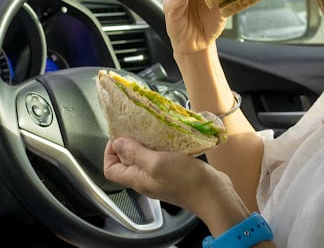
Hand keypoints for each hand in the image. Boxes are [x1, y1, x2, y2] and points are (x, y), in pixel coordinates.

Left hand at [103, 137, 231, 215]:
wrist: (214, 194)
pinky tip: (167, 137)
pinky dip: (160, 146)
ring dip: (145, 143)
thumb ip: (135, 153)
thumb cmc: (186, 181)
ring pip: (144, 158)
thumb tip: (116, 143)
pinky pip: (160, 157)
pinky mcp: (174, 172)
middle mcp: (146, 179)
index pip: (111, 169)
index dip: (109, 152)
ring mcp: (160, 176)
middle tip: (137, 129)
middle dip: (128, 144)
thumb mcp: (157, 163)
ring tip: (151, 131)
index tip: (119, 137)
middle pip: (126, 162)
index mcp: (137, 180)